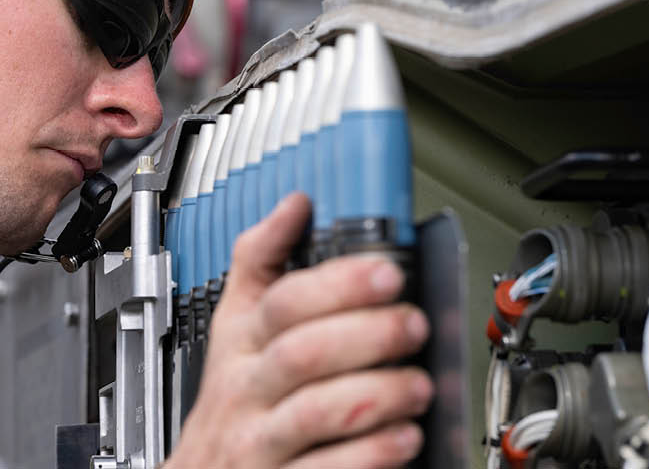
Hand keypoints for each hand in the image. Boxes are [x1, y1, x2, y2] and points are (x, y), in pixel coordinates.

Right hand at [168, 192, 432, 468]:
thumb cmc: (231, 400)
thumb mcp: (234, 323)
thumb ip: (262, 261)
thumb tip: (295, 204)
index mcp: (241, 342)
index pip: (282, 302)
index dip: (338, 284)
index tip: (386, 271)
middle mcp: (248, 390)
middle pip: (303, 353)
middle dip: (368, 334)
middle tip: (413, 325)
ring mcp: (261, 440)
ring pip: (315, 412)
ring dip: (378, 393)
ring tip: (417, 384)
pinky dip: (371, 454)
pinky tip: (403, 437)